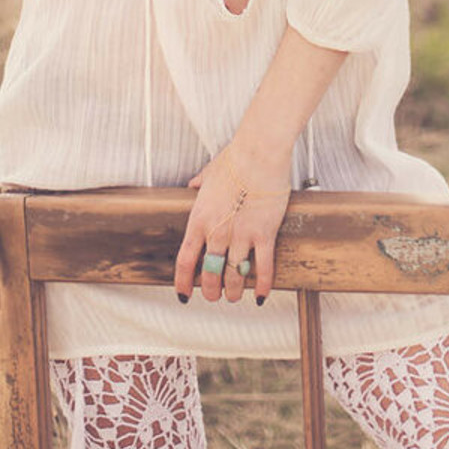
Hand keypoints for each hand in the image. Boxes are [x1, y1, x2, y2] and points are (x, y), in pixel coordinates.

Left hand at [174, 140, 291, 306]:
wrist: (259, 152)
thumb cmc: (236, 158)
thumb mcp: (210, 171)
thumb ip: (199, 182)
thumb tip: (192, 185)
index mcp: (200, 218)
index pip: (186, 259)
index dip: (183, 282)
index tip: (183, 294)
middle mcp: (217, 231)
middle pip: (210, 274)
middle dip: (211, 290)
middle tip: (214, 296)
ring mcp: (241, 234)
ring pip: (234, 276)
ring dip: (233, 291)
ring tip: (234, 296)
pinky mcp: (264, 233)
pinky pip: (263, 267)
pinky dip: (261, 284)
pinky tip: (260, 294)